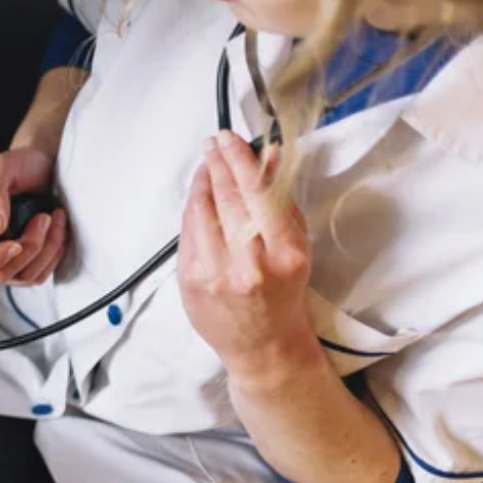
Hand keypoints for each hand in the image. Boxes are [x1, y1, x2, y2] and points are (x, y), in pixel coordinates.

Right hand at [0, 147, 67, 285]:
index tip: (14, 243)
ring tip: (50, 218)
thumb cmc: (17, 166)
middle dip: (27, 248)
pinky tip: (55, 230)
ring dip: (46, 248)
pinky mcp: (25, 264)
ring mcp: (2, 259)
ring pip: (22, 276)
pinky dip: (54, 253)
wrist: (42, 168)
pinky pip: (39, 275)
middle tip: (41, 218)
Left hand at [178, 132, 317, 378]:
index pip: (258, 194)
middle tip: (214, 141)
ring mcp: (214, 273)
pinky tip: (199, 194)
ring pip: (201, 211)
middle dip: (218, 163)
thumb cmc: (284, 290)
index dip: (240, 160)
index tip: (230, 138)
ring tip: (207, 161)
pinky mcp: (189, 280)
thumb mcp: (295, 246)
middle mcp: (249, 264)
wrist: (262, 344)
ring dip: (202, 181)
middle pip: (227, 198)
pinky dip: (193, 208)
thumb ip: (280, 200)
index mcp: (285, 253)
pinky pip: (187, 232)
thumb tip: (268, 153)